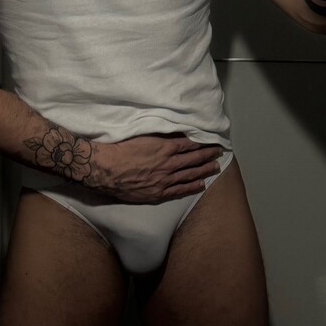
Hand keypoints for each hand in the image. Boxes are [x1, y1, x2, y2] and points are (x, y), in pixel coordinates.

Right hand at [87, 133, 223, 202]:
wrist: (106, 168)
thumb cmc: (121, 148)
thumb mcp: (143, 134)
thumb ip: (160, 135)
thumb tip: (174, 132)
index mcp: (165, 147)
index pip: (190, 144)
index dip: (203, 142)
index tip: (212, 140)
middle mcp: (169, 163)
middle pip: (194, 159)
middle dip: (208, 155)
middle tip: (219, 152)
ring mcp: (165, 180)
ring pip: (190, 174)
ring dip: (204, 170)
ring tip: (215, 167)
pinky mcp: (158, 193)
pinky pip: (179, 190)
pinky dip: (192, 187)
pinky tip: (201, 185)